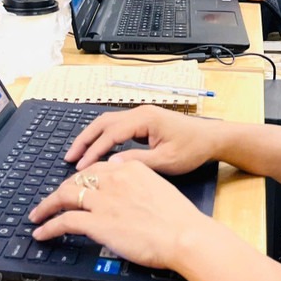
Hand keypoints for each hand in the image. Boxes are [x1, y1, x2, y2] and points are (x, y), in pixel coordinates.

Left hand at [29, 159, 212, 269]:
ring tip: (37, 214)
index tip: (74, 185)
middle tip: (51, 200)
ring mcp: (104, 200)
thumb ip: (138, 179)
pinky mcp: (97, 222)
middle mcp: (114, 179)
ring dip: (47, 206)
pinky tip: (42, 232)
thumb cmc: (177, 216)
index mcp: (130, 167)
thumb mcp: (158, 185)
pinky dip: (49, 226)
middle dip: (60, 190)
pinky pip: (64, 221)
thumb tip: (124, 177)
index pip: (96, 167)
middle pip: (77, 179)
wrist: (183, 234)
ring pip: (65, 196)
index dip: (80, 178)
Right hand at [65, 105, 219, 173]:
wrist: (211, 139)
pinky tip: (97, 152)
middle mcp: (140, 113)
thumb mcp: (167, 161)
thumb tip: (112, 165)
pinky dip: (103, 138)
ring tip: (77, 156)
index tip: (80, 167)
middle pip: (103, 123)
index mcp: (145, 119)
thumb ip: (139, 162)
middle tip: (68, 159)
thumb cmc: (193, 149)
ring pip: (108, 123)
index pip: (111, 134)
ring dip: (91, 138)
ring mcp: (142, 116)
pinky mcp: (144, 122)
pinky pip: (117, 127)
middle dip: (84, 140)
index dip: (93, 151)